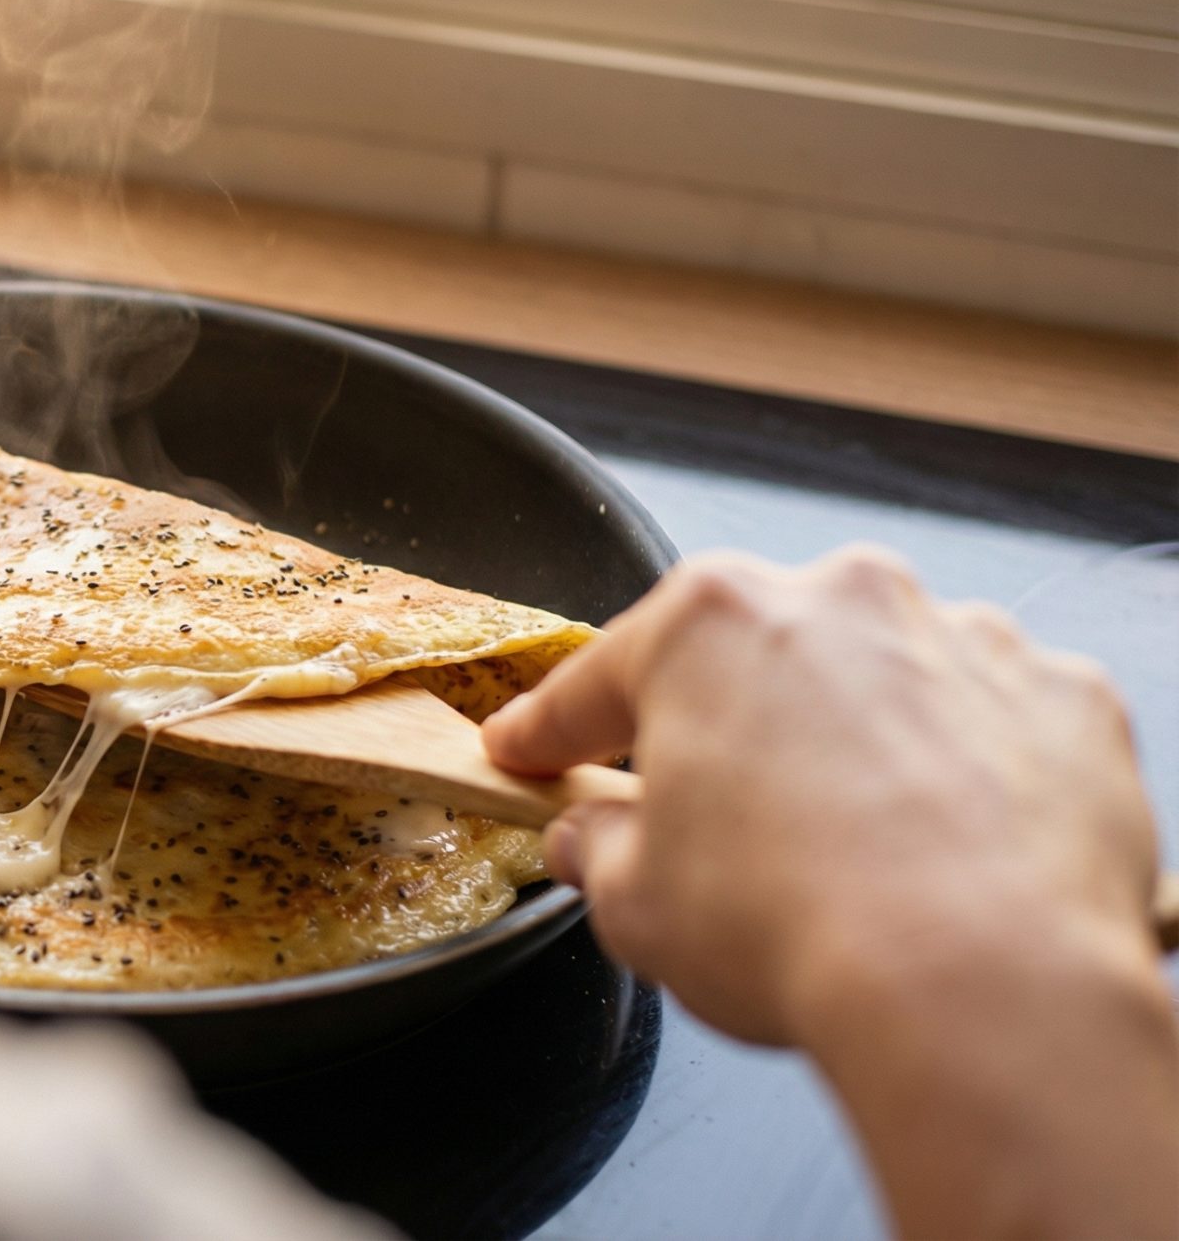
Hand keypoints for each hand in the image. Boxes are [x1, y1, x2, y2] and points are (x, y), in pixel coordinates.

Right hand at [483, 545, 1157, 1042]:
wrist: (981, 988)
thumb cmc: (794, 930)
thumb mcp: (632, 904)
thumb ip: (600, 849)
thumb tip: (596, 839)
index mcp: (707, 624)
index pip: (598, 683)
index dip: (550, 730)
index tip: (528, 750)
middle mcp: (838, 601)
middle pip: (750, 661)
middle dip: (726, 729)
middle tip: (714, 821)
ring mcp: (961, 640)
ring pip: (877, 681)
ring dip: (852, 741)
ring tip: (851, 849)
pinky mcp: (1062, 699)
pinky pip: (990, 723)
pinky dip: (964, 772)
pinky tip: (947, 849)